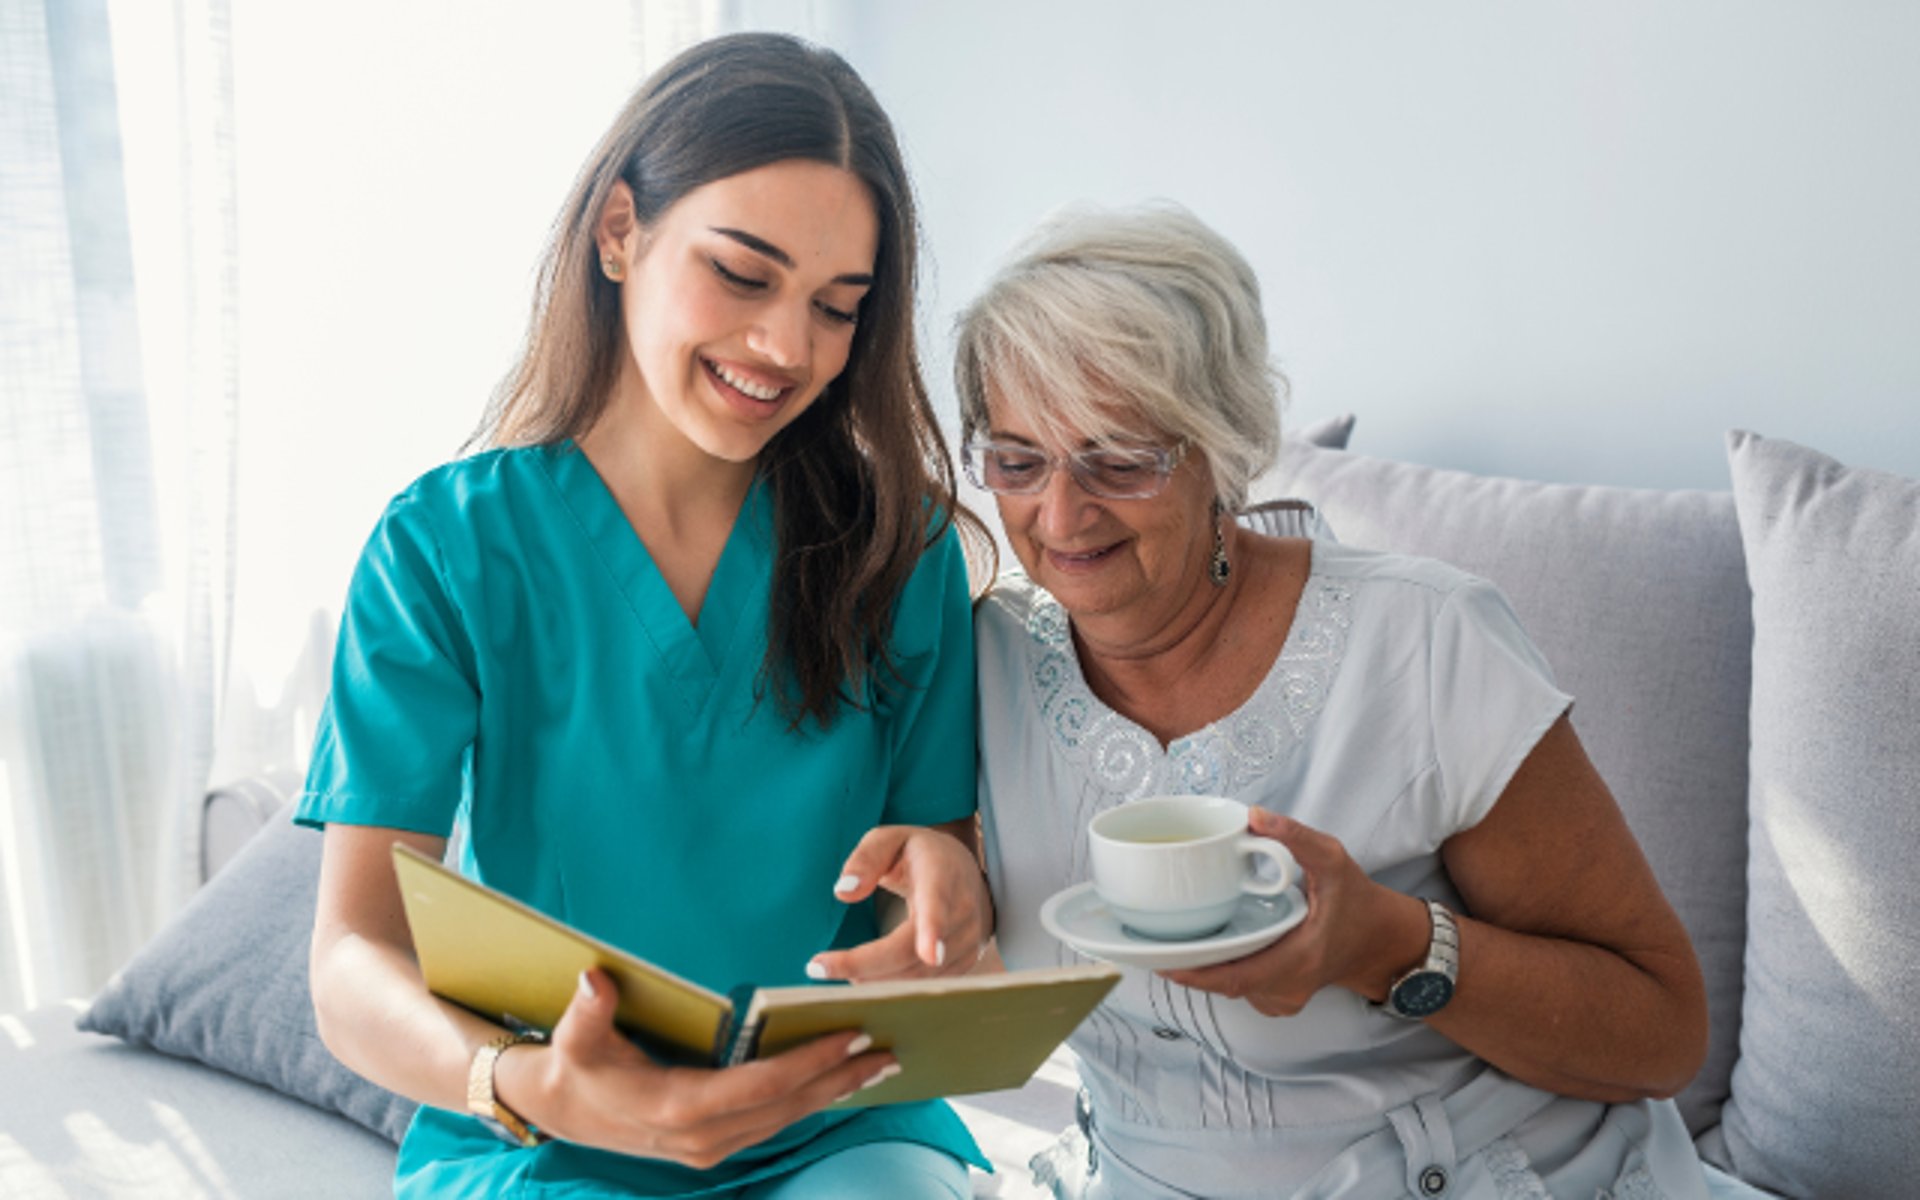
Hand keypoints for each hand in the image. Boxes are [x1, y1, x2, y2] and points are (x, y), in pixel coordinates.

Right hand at [500, 969, 898, 1166]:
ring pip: (786, 1120)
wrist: (562, 1109)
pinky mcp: (714, 1146)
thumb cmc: (576, 1064)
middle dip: (839, 1080)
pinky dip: (807, 1101)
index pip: (761, 1086)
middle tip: (888, 1051)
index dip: (809, 1062)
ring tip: (877, 1063)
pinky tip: (837, 1080)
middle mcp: (701, 1138)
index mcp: (677, 1108)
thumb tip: (594, 979)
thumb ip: (588, 1011)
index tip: (851, 1036)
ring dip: (831, 1093)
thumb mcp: (574, 1037)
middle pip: (786, 1108)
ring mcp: (710, 1148)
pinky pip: (773, 1123)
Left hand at [804, 822, 991, 981]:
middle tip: (817, 967)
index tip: (929, 954)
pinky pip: (924, 985)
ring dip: (872, 978)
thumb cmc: (919, 855)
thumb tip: (843, 892)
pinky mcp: (962, 964)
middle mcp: (961, 912)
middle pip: (916, 951)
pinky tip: (863, 976)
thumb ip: (865, 858)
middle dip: (866, 964)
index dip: (934, 929)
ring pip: (917, 975)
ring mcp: (966, 942)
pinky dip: (890, 985)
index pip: (938, 903)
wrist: (963, 874)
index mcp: (942, 874)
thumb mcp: (890, 839)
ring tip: (834, 967)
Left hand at [1160, 808, 1423, 1015]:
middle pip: (1224, 985)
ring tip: (1174, 940)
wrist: (1380, 942)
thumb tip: (1254, 817)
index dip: (1196, 973)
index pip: (1237, 977)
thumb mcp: (1333, 860)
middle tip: (1153, 942)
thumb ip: (1296, 837)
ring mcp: (1283, 999)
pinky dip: (1220, 970)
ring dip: (1202, 968)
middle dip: (1187, 967)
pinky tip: (1207, 949)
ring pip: (1229, 988)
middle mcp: (1288, 988)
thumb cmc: (1357, 902)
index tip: (1162, 961)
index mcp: (1300, 959)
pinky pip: (1239, 989)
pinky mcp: (1277, 999)